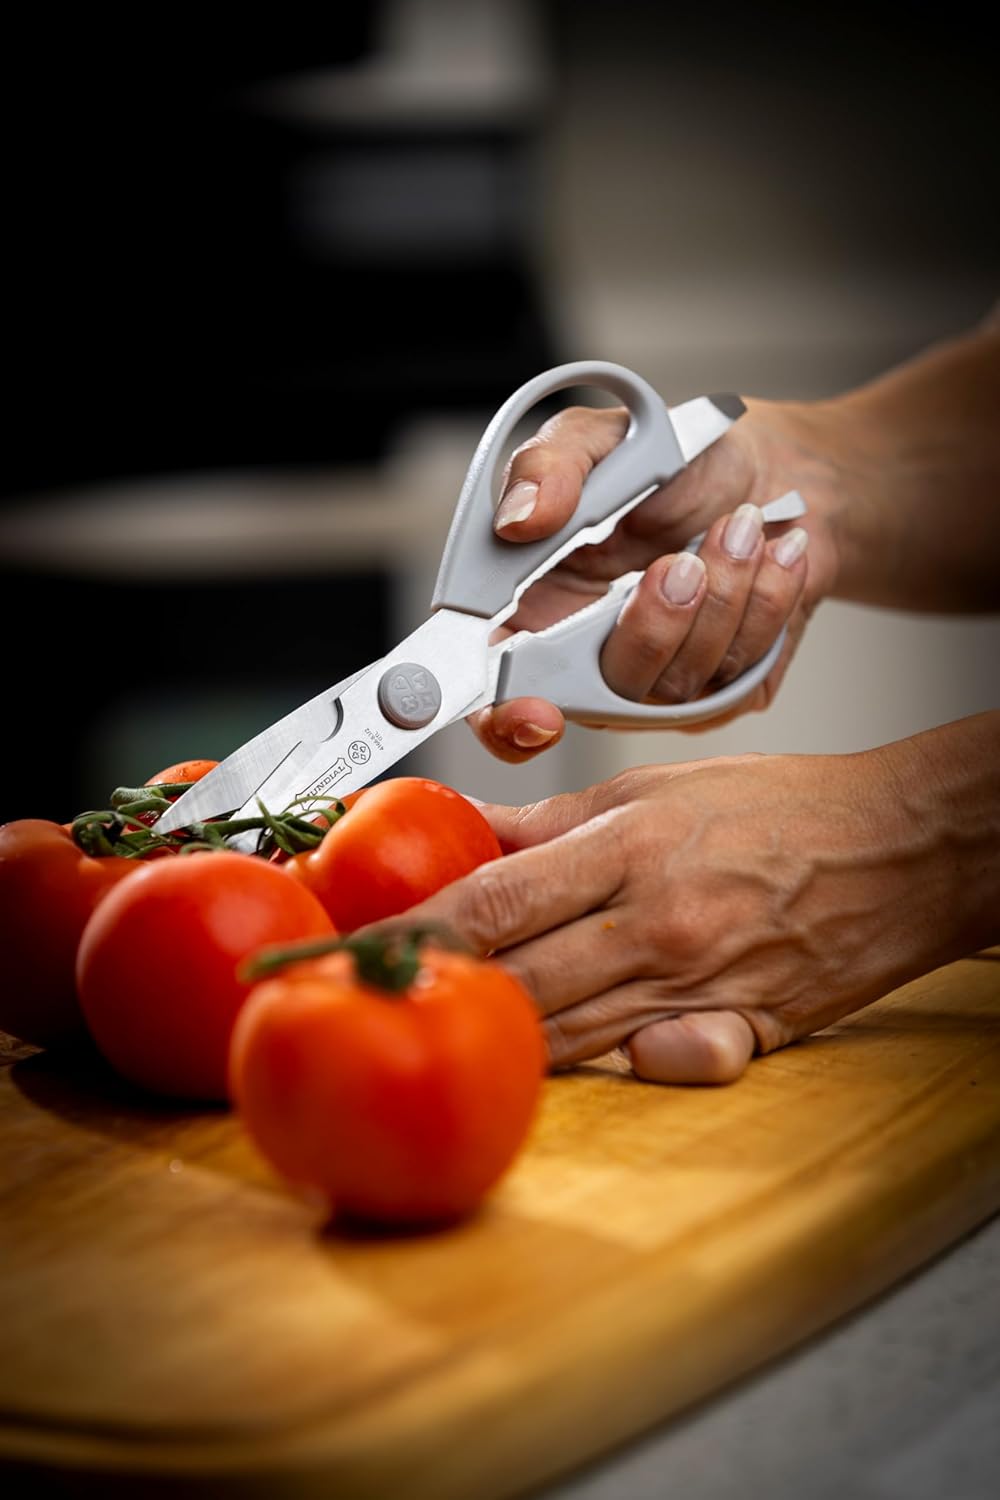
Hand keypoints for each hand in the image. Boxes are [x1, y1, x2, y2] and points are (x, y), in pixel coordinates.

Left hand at [394, 717, 997, 1082]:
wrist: (898, 850)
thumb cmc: (776, 807)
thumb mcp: (654, 788)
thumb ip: (547, 820)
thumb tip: (456, 825)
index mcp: (630, 850)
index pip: (493, 902)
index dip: (413, 931)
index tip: (352, 949)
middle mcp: (659, 925)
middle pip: (519, 983)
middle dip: (442, 997)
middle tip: (379, 1004)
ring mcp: (701, 987)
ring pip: (570, 1036)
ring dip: (502, 1038)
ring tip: (441, 1034)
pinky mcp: (741, 1033)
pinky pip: (653, 1067)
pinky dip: (606, 1069)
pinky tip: (568, 1060)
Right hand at [470, 396, 841, 760]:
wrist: (776, 473)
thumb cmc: (677, 466)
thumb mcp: (599, 438)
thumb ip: (548, 467)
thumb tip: (519, 520)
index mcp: (531, 611)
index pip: (493, 697)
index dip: (502, 719)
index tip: (537, 710)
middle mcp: (587, 661)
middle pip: (596, 701)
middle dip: (650, 630)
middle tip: (684, 561)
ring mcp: (656, 684)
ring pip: (675, 685)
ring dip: (719, 598)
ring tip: (739, 527)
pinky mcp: (724, 690)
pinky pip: (739, 677)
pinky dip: (764, 604)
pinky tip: (773, 553)